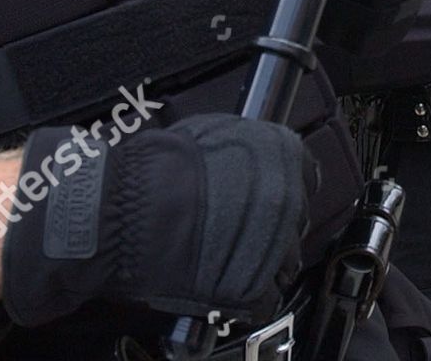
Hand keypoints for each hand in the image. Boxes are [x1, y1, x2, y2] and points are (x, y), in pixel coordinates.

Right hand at [3, 116, 312, 328]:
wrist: (124, 210)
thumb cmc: (156, 169)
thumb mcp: (208, 133)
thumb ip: (243, 148)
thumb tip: (250, 157)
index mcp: (281, 156)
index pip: (306, 175)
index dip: (284, 186)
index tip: (268, 195)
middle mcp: (287, 199)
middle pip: (296, 219)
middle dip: (272, 225)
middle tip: (237, 227)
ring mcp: (274, 245)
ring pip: (284, 260)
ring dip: (261, 261)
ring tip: (226, 256)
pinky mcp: (253, 288)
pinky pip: (263, 297)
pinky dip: (245, 294)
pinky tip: (221, 282)